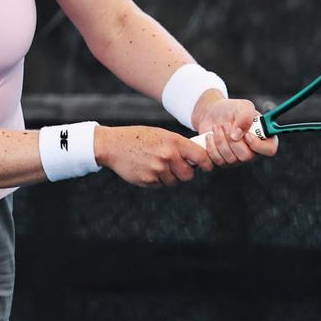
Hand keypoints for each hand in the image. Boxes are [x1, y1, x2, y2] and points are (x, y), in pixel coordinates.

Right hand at [95, 125, 212, 187]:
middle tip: (177, 166)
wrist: (114, 145)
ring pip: (174, 182)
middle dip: (185, 173)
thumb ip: (178, 146)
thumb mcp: (161, 135)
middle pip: (188, 175)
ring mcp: (158, 170)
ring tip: (156, 164)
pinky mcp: (148, 181)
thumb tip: (197, 159)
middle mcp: (167, 156)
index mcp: (173, 142)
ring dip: (169, 177)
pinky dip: (157, 180)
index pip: (200, 157)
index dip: (206, 164)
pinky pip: (161, 185)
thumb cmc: (139, 138)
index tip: (206, 167)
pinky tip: (148, 168)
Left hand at [194, 98, 278, 166]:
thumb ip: (245, 116)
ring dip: (220, 140)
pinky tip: (210, 136)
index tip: (246, 134)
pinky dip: (211, 147)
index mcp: (263, 138)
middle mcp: (252, 151)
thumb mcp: (242, 106)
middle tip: (226, 125)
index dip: (258, 145)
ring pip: (230, 159)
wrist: (211, 113)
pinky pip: (216, 161)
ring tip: (217, 127)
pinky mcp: (222, 161)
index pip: (270, 150)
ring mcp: (237, 159)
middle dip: (232, 140)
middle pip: (246, 157)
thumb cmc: (231, 110)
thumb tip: (237, 136)